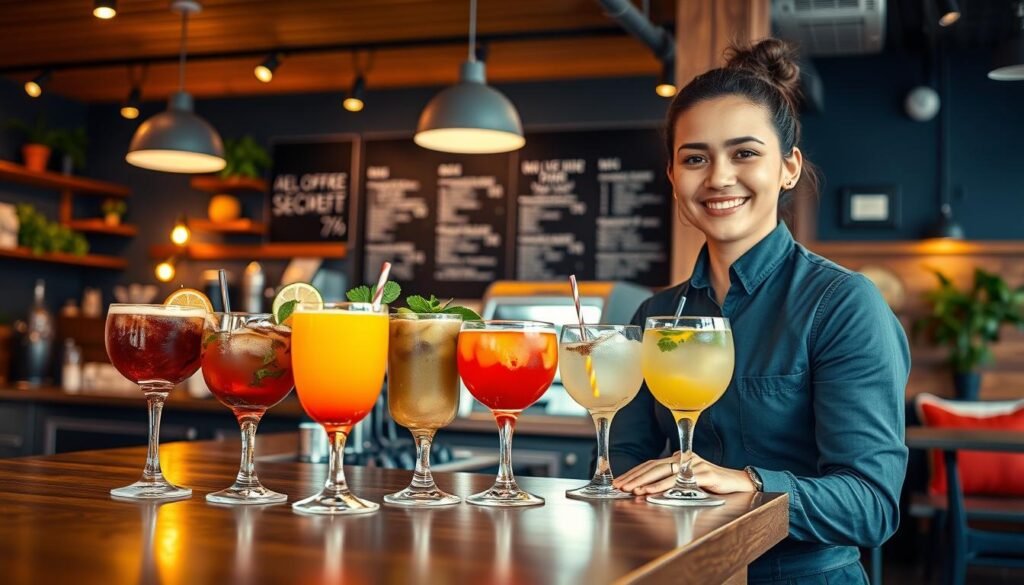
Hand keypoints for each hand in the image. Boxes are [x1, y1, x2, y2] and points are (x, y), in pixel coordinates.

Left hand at [612, 452, 756, 495]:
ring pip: (662, 472)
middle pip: (653, 466)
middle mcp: (682, 458)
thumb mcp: (688, 479)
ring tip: (631, 490)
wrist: (737, 482)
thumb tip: (650, 486)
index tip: (620, 482)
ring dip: (644, 481)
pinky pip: (678, 480)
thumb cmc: (711, 483)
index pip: (650, 464)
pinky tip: (651, 491)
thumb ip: (673, 479)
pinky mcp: (701, 473)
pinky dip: (662, 486)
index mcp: (677, 458)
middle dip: (634, 477)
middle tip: (619, 486)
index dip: (634, 472)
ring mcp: (691, 464)